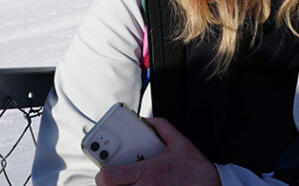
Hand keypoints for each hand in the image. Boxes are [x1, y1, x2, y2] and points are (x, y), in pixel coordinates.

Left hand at [94, 118, 218, 185]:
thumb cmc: (197, 172)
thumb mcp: (181, 143)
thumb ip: (161, 127)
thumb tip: (146, 120)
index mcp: (147, 173)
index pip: (108, 179)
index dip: (101, 176)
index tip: (103, 172)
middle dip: (110, 184)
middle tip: (115, 180)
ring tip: (128, 183)